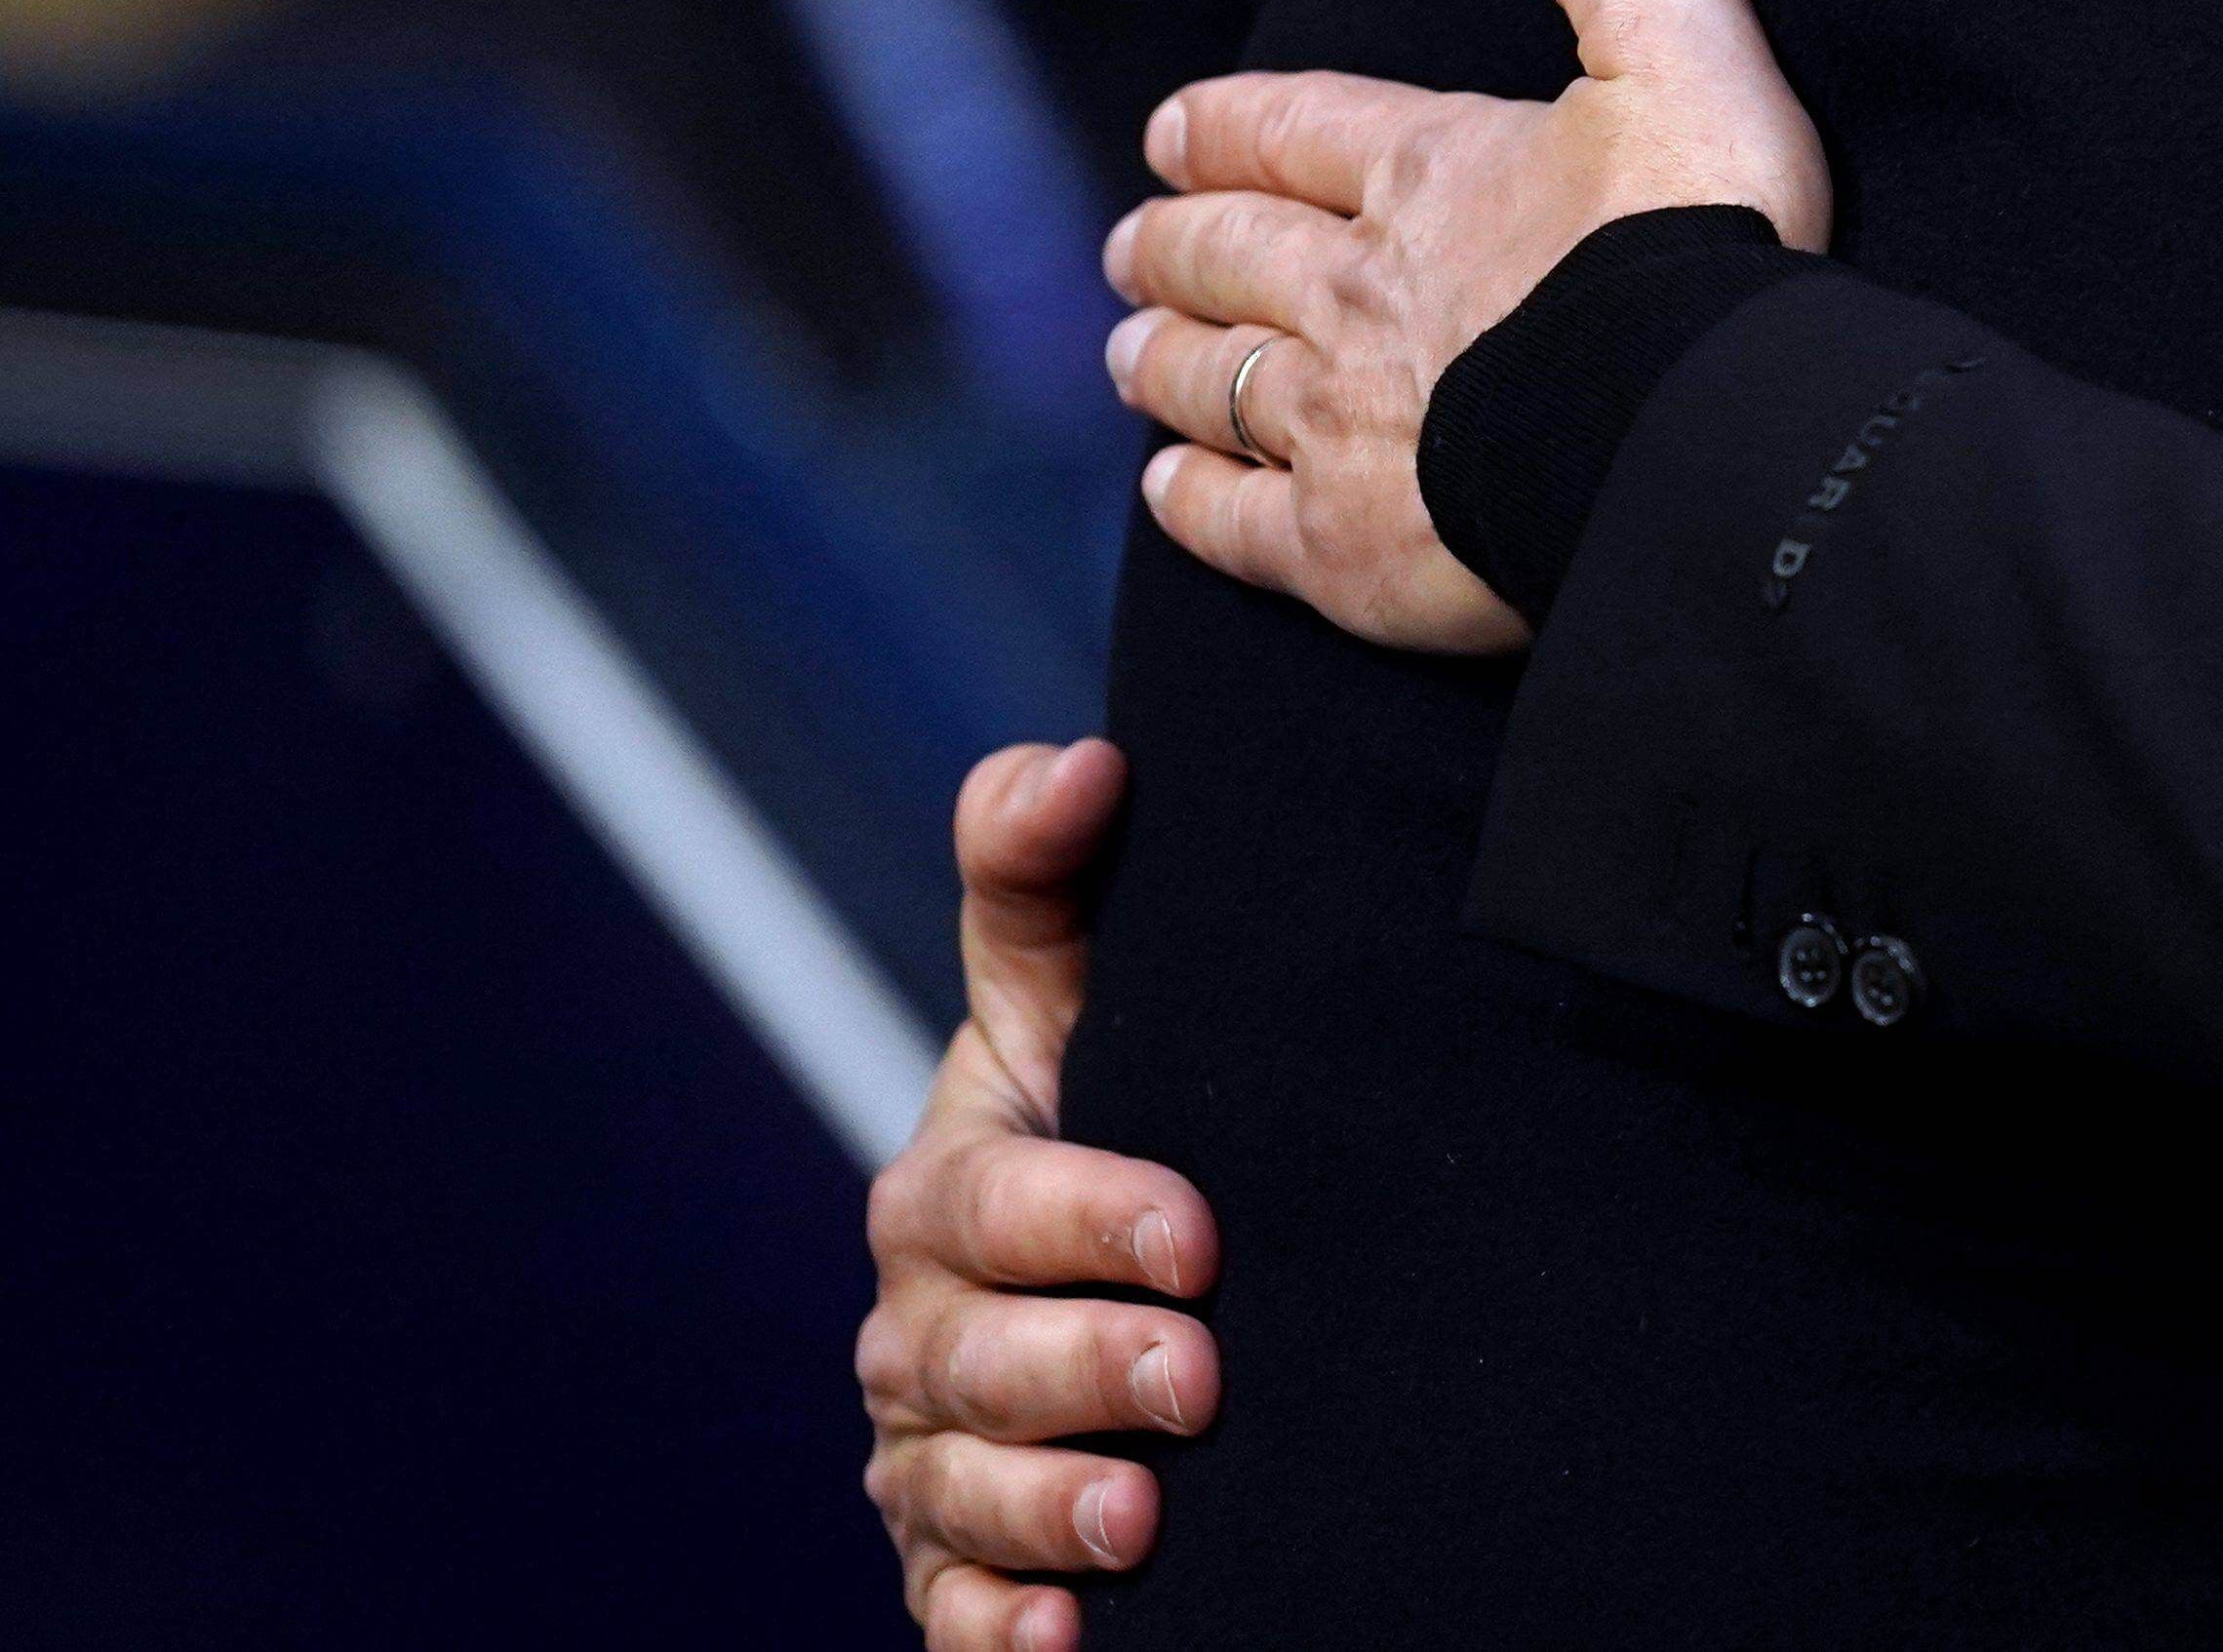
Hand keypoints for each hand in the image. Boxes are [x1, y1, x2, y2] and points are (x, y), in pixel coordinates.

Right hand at [858, 742, 1220, 1651]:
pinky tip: (1061, 1644)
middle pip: (972, 1364)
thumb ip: (1052, 869)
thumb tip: (1078, 759)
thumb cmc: (1116, 1086)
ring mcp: (930, 1453)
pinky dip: (996, 1634)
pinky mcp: (960, 1558)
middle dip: (1081, 1372)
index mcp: (943, 1190)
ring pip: (956, 1495)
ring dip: (1040, 1511)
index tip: (1203, 1235)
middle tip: (1200, 1382)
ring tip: (1141, 1517)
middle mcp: (917, 1329)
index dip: (1089, 1218)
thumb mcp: (1087, 975)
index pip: (993, 1208)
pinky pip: (951, 1612)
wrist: (1129, 1243)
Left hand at [1107, 0, 1828, 652]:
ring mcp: (1336, 420)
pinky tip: (1168, 486)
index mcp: (1427, 172)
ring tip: (1129, 350)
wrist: (1683, 424)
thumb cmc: (1695, 236)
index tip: (1171, 133)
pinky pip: (1234, 519)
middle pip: (1228, 257)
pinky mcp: (1343, 543)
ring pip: (1210, 377)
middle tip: (1131, 246)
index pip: (1294, 132)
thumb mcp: (1687, 53)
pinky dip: (1191, 497)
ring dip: (1161, 355)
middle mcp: (1353, 289)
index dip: (1228, 127)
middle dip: (1173, 244)